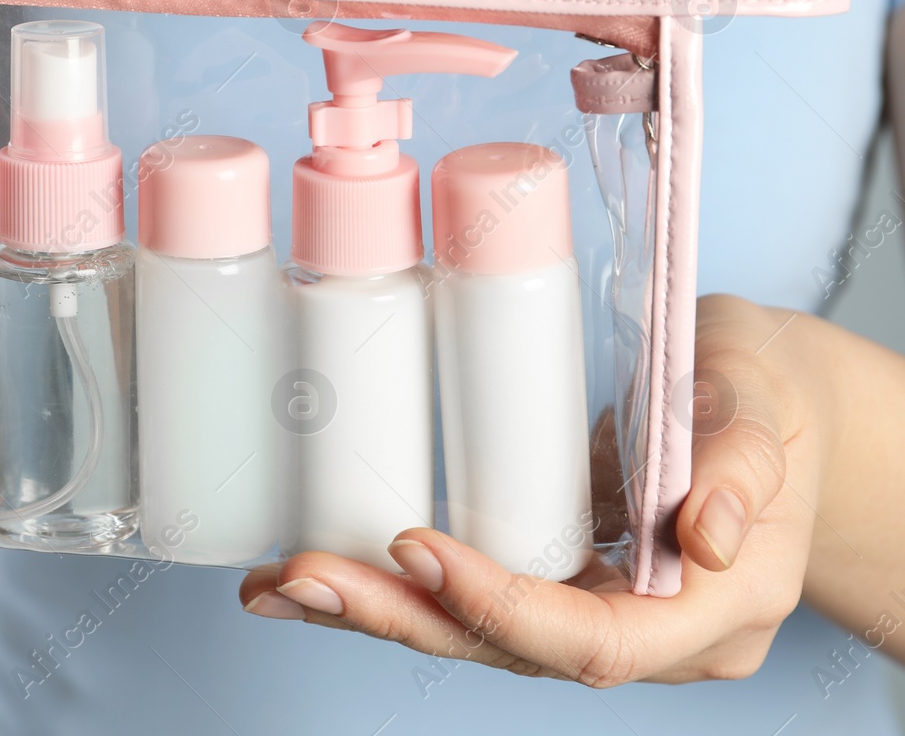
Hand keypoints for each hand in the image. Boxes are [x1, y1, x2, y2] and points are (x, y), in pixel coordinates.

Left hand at [240, 294, 828, 684]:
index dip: (500, 606)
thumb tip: (710, 531)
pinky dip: (389, 588)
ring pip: (473, 635)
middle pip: (510, 651)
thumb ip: (742, 462)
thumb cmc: (768, 395)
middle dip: (397, 616)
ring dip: (371, 610)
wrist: (769, 403)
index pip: (595, 641)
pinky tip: (313, 570)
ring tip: (278, 582)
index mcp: (712, 611)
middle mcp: (646, 634)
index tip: (417, 548)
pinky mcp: (551, 582)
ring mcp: (593, 613)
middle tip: (301, 576)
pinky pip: (465, 600)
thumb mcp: (764, 404)